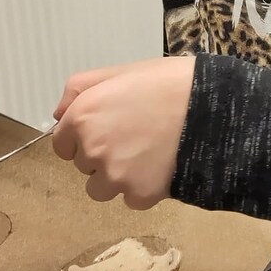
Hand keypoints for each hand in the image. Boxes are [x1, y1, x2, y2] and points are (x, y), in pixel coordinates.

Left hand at [51, 56, 195, 209]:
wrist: (213, 110)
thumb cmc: (170, 83)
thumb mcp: (124, 71)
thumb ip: (82, 87)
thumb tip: (58, 114)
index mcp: (84, 116)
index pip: (62, 143)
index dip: (84, 136)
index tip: (108, 128)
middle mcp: (92, 149)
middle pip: (83, 165)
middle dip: (102, 154)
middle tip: (134, 135)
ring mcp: (114, 176)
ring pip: (101, 188)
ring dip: (117, 176)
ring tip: (147, 154)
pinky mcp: (139, 196)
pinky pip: (130, 198)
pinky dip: (142, 187)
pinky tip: (161, 166)